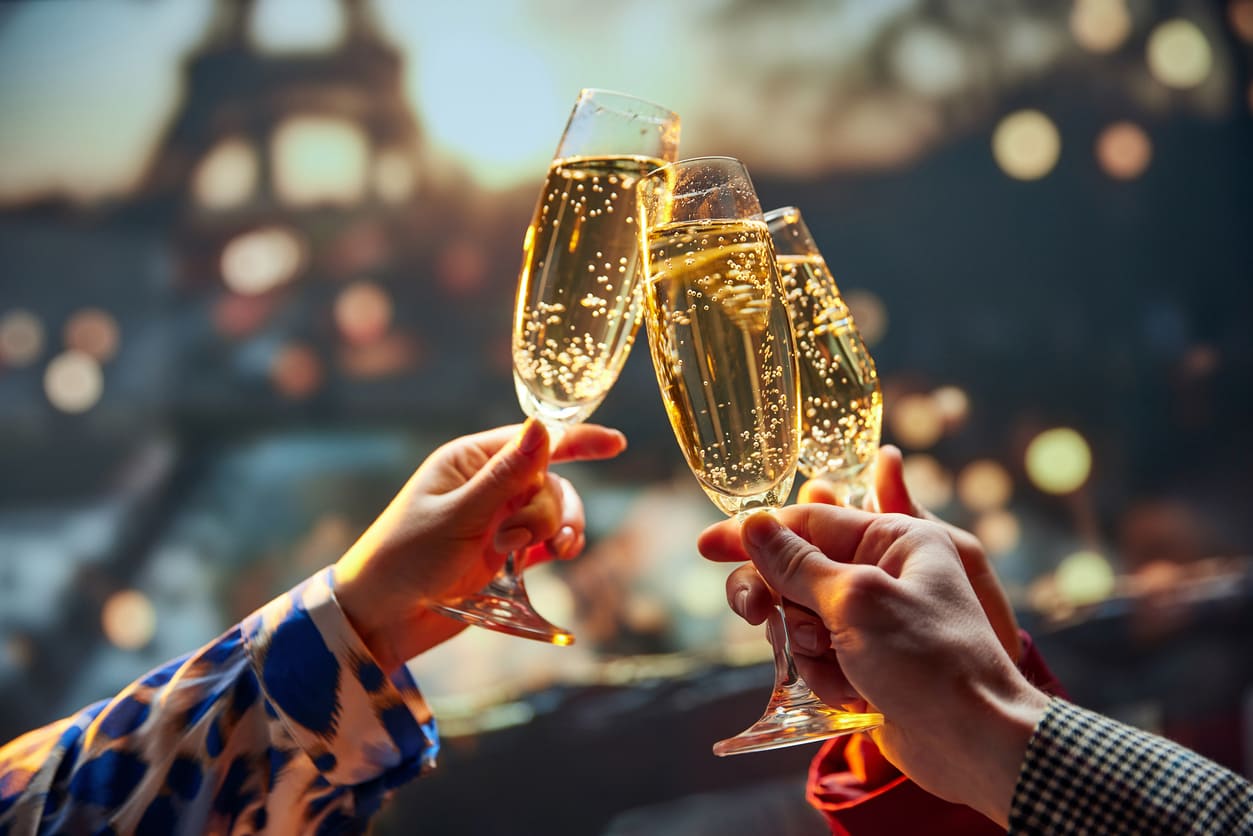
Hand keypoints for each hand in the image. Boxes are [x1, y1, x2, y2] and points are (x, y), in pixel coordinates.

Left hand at [333, 419, 625, 671]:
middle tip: (519, 540)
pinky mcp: (505, 551)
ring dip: (559, 529)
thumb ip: (505, 476)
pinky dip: (557, 547)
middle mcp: (487, 484)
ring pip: (553, 510)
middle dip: (548, 509)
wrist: (381, 618)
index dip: (577, 441)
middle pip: (550, 480)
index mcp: (469, 461)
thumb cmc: (405, 559)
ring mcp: (498, 518)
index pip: (533, 440)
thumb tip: (543, 426)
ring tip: (556, 554)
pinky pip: (548, 539)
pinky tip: (553, 560)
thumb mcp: (458, 516)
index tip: (616, 444)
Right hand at [698, 506, 1047, 827]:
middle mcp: (882, 572)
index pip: (806, 522)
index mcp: (893, 540)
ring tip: (839, 668)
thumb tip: (754, 525)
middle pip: (794, 571)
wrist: (975, 741)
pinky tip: (855, 695)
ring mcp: (873, 619)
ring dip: (808, 650)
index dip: (752, 534)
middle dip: (777, 600)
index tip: (707, 545)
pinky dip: (825, 678)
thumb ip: (798, 563)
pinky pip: (816, 658)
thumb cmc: (930, 660)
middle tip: (757, 616)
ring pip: (798, 620)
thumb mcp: (857, 600)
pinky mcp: (866, 660)